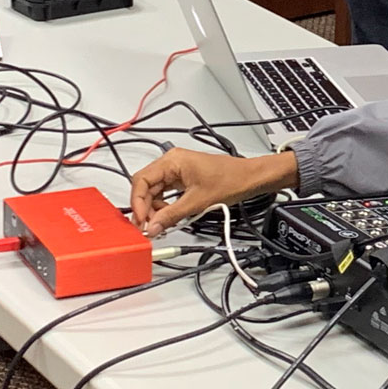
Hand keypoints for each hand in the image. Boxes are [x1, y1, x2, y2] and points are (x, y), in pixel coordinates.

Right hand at [128, 148, 300, 235]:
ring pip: (156, 191)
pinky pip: (167, 192)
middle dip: (146, 207)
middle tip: (149, 227)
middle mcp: (172, 162)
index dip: (137, 202)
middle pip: (146, 186)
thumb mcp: (197, 202)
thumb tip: (153, 227)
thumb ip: (171, 215)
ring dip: (156, 208)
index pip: (141, 180)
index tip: (141, 221)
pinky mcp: (184, 178)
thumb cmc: (230, 180)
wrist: (249, 178)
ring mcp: (177, 170)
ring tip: (162, 223)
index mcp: (172, 161)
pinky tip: (169, 216)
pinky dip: (166, 205)